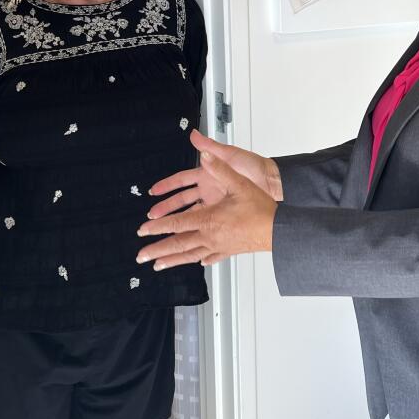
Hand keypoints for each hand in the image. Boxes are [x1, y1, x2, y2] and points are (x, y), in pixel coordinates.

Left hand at [136, 150, 276, 268]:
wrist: (278, 230)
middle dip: (156, 250)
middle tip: (140, 256)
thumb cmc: (260, 208)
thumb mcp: (239, 183)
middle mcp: (210, 236)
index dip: (157, 226)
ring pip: (189, 255)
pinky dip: (200, 259)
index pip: (176, 223)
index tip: (143, 230)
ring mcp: (218, 246)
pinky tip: (197, 262)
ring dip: (171, 260)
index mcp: (208, 219)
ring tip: (157, 265)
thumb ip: (219, 168)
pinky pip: (210, 257)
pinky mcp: (229, 251)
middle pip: (178, 244)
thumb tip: (204, 153)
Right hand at [145, 130, 281, 218]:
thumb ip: (210, 147)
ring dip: (178, 220)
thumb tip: (194, 135)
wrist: (274, 184)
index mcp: (208, 173)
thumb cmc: (255, 167)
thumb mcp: (230, 155)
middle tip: (153, 214)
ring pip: (192, 213)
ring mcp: (217, 202)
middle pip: (182, 199)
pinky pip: (207, 223)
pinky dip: (197, 230)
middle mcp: (210, 188)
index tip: (154, 190)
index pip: (181, 180)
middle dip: (167, 206)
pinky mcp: (225, 213)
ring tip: (165, 228)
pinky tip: (189, 237)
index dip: (167, 185)